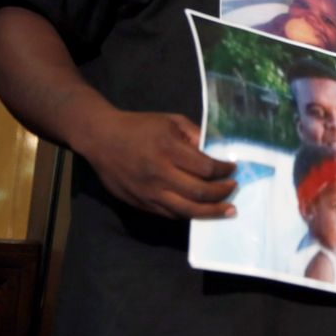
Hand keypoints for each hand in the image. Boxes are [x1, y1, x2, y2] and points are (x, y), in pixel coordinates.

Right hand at [79, 109, 236, 218]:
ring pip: (186, 210)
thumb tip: (217, 151)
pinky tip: (202, 211)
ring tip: (227, 210)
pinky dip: (189, 214)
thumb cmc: (140, 127)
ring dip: (211, 212)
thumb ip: (195, 135)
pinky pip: (170, 214)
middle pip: (199, 192)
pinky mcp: (140, 203)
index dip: (224, 170)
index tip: (233, 168)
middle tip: (234, 189)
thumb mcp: (171, 121)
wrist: (101, 139)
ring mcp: (148, 192)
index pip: (205, 167)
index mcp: (168, 149)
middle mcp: (159, 174)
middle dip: (222, 193)